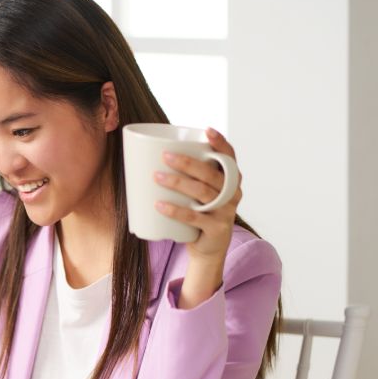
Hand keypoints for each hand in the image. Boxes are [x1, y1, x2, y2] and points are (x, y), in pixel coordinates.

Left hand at [154, 128, 241, 306]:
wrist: (208, 248)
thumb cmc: (198, 211)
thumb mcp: (198, 192)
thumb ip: (187, 175)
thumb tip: (147, 154)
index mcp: (230, 179)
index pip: (230, 157)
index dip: (221, 143)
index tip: (207, 130)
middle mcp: (232, 193)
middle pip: (211, 174)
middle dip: (188, 163)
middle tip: (165, 156)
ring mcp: (226, 212)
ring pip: (203, 193)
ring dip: (178, 183)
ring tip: (157, 176)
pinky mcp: (216, 229)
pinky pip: (195, 217)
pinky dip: (176, 210)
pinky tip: (160, 205)